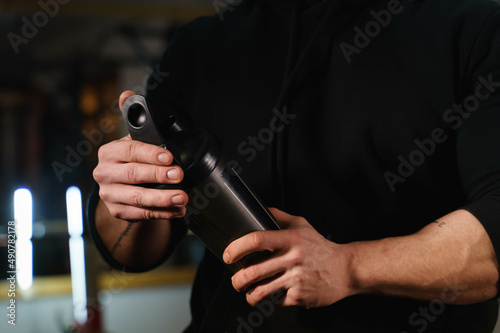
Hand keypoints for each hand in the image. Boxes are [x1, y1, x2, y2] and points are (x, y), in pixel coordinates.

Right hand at [92, 90, 187, 221]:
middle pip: (133, 175)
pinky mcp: (118, 211)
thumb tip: (127, 94)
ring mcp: (109, 194)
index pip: (130, 151)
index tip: (169, 157)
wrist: (120, 186)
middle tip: (179, 175)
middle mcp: (104, 173)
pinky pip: (142, 214)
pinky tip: (178, 210)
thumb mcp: (132, 139)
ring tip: (183, 197)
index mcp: (109, 152)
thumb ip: (133, 119)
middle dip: (159, 175)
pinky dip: (162, 213)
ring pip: (137, 198)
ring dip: (163, 199)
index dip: (150, 154)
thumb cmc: (132, 159)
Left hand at [224, 208, 354, 308]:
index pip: (257, 240)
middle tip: (235, 280)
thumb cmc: (321, 248)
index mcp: (290, 240)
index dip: (237, 247)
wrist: (346, 269)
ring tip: (249, 292)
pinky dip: (272, 300)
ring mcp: (295, 279)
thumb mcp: (302, 226)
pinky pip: (277, 301)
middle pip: (253, 271)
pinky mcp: (300, 296)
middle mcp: (292, 259)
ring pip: (261, 291)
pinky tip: (275, 294)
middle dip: (237, 279)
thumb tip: (261, 209)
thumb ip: (280, 217)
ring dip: (249, 294)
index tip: (228, 255)